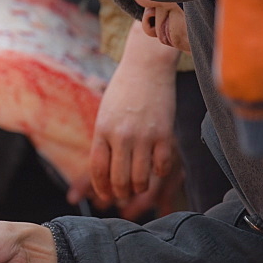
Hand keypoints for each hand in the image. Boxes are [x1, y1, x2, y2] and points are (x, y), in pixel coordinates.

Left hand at [84, 25, 183, 211]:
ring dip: (139, 187)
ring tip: (139, 185)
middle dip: (120, 193)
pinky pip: (161, 166)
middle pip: (119, 180)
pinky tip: (156, 168)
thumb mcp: (106, 114)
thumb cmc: (124, 90)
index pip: (98, 170)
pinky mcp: (164, 134)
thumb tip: (106, 172)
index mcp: (102, 130)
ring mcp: (144, 136)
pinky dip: (158, 172)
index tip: (105, 195)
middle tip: (124, 193)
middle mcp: (121, 136)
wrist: (146, 66)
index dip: (101, 188)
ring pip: (140, 179)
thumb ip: (105, 140)